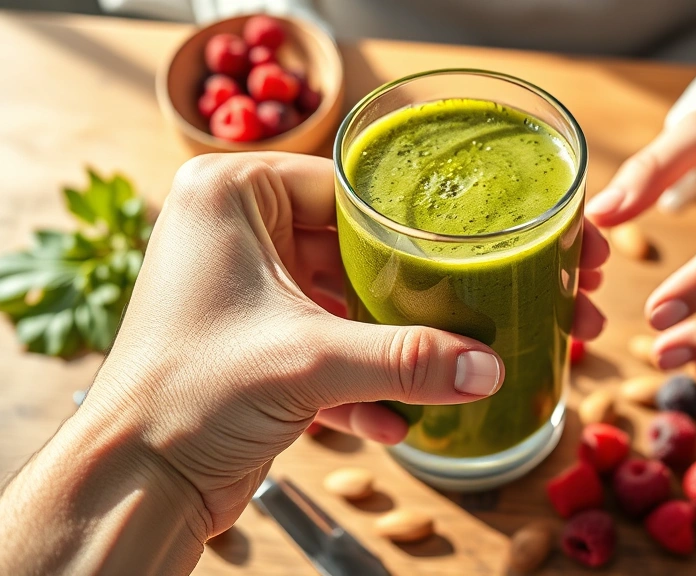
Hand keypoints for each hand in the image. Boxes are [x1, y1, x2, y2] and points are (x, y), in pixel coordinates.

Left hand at [78, 152, 605, 537]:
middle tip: (461, 313)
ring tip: (439, 372)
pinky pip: (325, 346)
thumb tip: (489, 367)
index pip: (344, 189)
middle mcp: (235, 233)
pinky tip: (392, 421)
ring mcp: (245, 291)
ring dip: (386, 349)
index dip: (404, 225)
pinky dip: (358, 382)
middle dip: (402, 299)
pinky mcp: (255, 343)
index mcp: (230, 196)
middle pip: (350, 250)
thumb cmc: (186, 394)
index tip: (460, 247)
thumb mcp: (312, 362)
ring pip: (343, 303)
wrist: (136, 483)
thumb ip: (408, 359)